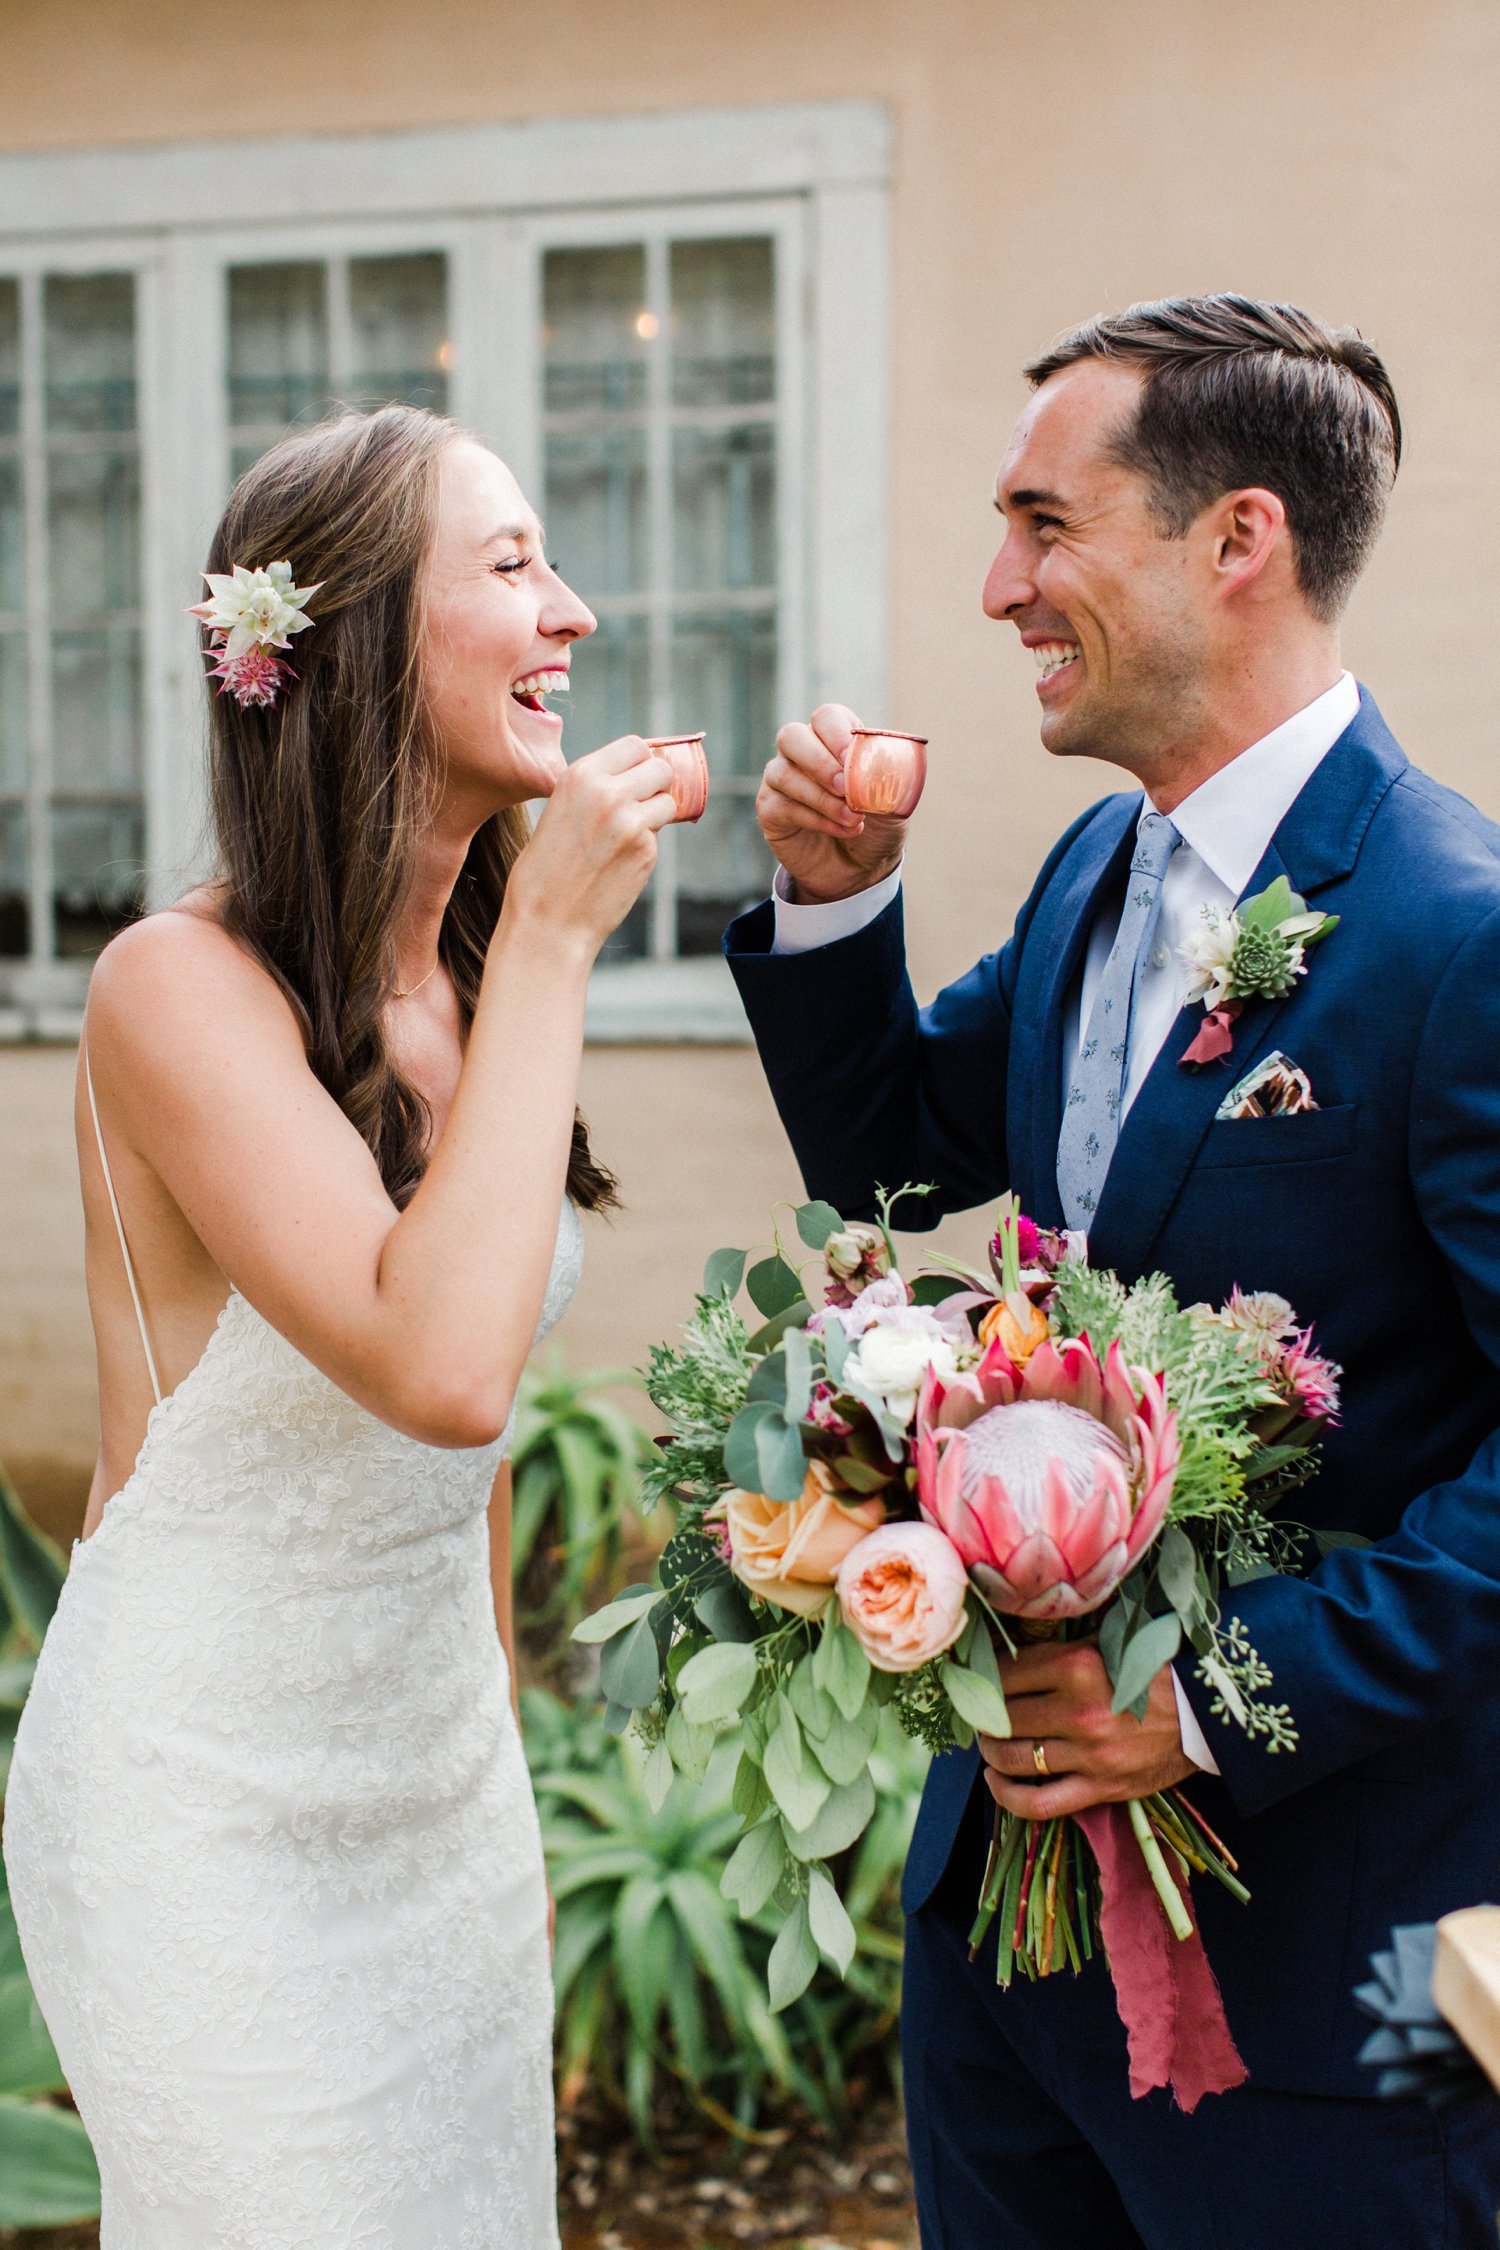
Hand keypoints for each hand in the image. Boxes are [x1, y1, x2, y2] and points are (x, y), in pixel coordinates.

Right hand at [505, 736, 675, 956]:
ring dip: (656, 814)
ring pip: (667, 802)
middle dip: (655, 785)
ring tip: (627, 836)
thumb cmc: (545, 871)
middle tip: (639, 806)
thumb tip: (633, 776)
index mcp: (580, 775)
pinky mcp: (646, 851)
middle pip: (659, 768)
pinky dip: (647, 845)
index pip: (634, 745)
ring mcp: (631, 821)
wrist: (547, 923)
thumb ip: (594, 789)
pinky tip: (620, 863)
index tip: (636, 778)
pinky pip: (659, 835)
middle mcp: (608, 791)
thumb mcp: (560, 810)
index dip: (640, 762)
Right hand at [756, 702, 908, 903]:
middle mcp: (803, 752)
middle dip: (819, 762)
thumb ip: (891, 781)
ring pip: (784, 774)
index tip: (851, 757)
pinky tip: (840, 830)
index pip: (826, 717)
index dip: (836, 733)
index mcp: (836, 738)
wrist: (862, 869)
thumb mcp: (895, 804)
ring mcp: (781, 779)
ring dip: (821, 798)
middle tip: (845, 789)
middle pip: (792, 737)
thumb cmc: (878, 826)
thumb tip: (884, 766)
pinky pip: (782, 805)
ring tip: (853, 819)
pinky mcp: (770, 808)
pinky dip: (814, 819)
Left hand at [978, 1638, 1194, 1820]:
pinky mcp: (1101, 1788)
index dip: (980, 1680)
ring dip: (990, 1752)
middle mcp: (1078, 1711)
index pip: (1003, 1675)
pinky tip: (996, 1781)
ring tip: (989, 1743)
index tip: (974, 1682)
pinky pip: (1039, 1804)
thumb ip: (1055, 1649)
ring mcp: (1089, 1754)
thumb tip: (998, 1653)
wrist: (1204, 1711)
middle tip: (979, 1713)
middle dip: (982, 1717)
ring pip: (1013, 1759)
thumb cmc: (1148, 1670)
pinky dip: (1007, 1797)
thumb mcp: (1102, 1644)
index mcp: (1075, 1665)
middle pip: (1002, 1718)